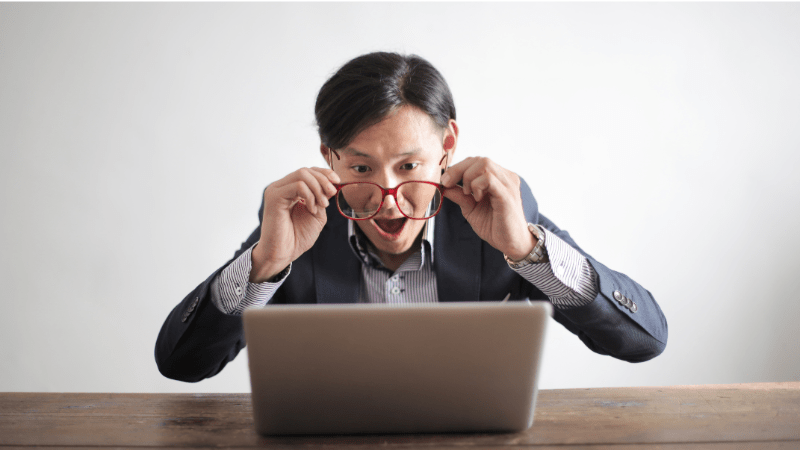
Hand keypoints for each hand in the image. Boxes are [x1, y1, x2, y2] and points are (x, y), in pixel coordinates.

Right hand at [250, 167, 339, 281]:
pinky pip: (298, 186)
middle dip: (324, 180)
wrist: (284, 253)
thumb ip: (322, 198)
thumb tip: (331, 185)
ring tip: (322, 205)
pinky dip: (310, 196)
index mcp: (290, 190)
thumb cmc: (297, 237)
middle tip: (332, 194)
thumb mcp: (317, 214)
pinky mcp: (274, 197)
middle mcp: (281, 187)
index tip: (338, 181)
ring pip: (302, 174)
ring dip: (318, 188)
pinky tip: (311, 209)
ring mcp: (276, 190)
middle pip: (306, 170)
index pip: (308, 171)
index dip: (324, 173)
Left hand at [440, 157, 534, 260]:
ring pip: (484, 164)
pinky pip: (489, 179)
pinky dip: (476, 186)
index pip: (476, 161)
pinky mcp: (507, 195)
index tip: (445, 181)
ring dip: (468, 177)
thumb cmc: (494, 226)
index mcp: (498, 178)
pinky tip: (476, 198)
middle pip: (480, 160)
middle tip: (448, 184)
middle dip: (458, 170)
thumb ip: (460, 196)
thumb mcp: (471, 209)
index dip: (458, 168)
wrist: (511, 244)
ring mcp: (508, 184)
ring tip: (468, 194)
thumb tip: (443, 186)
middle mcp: (506, 177)